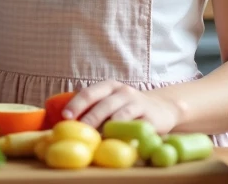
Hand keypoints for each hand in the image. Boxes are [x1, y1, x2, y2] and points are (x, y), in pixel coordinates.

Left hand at [63, 80, 182, 134]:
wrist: (162, 108)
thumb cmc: (127, 107)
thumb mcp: (111, 100)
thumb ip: (94, 107)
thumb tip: (68, 122)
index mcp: (109, 86)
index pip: (89, 93)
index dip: (76, 105)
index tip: (66, 117)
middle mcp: (123, 92)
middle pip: (103, 105)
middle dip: (89, 119)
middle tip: (79, 131)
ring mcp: (138, 103)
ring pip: (119, 116)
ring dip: (107, 128)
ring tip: (96, 139)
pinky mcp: (150, 117)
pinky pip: (135, 127)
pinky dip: (125, 134)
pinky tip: (117, 141)